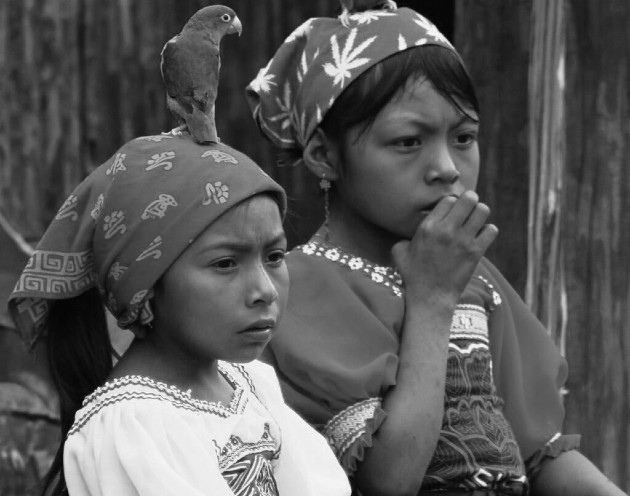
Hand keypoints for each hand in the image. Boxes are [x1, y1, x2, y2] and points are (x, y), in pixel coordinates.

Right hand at [392, 190, 497, 305]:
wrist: (430, 297)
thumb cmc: (412, 275)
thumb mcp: (399, 251)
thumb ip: (405, 236)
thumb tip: (412, 232)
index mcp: (427, 227)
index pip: (448, 199)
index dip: (451, 203)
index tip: (451, 212)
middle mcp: (446, 230)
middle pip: (469, 199)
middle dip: (469, 202)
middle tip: (467, 210)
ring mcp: (463, 241)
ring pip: (482, 211)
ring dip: (480, 214)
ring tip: (475, 222)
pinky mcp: (475, 252)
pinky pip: (491, 230)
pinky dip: (488, 231)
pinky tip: (480, 237)